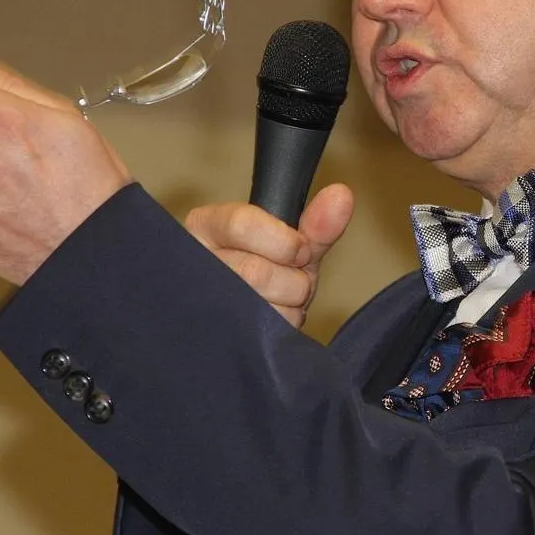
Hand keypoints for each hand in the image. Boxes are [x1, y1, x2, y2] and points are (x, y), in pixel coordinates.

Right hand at [184, 184, 353, 328]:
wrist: (247, 321)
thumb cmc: (267, 273)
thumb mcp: (292, 247)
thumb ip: (317, 225)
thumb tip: (341, 196)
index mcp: (207, 226)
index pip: (243, 224)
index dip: (286, 243)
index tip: (301, 252)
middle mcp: (192, 261)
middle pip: (254, 272)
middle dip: (292, 282)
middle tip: (291, 282)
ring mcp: (196, 301)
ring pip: (257, 308)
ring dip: (287, 308)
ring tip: (279, 302)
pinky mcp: (207, 337)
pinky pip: (256, 338)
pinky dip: (280, 331)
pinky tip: (272, 326)